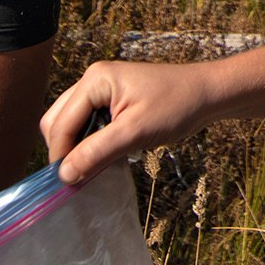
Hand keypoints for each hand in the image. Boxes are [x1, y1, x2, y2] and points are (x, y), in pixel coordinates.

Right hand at [41, 58, 225, 184]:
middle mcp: (91, 81)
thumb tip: (64, 175)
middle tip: (81, 177)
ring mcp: (99, 90)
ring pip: (70, 124)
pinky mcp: (109, 100)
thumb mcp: (135, 133)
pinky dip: (90, 142)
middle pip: (57, 122)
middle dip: (65, 150)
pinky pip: (86, 123)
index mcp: (94, 80)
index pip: (60, 123)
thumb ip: (97, 152)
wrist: (207, 94)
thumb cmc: (176, 107)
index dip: (61, 155)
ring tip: (95, 167)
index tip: (67, 184)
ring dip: (77, 147)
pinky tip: (106, 156)